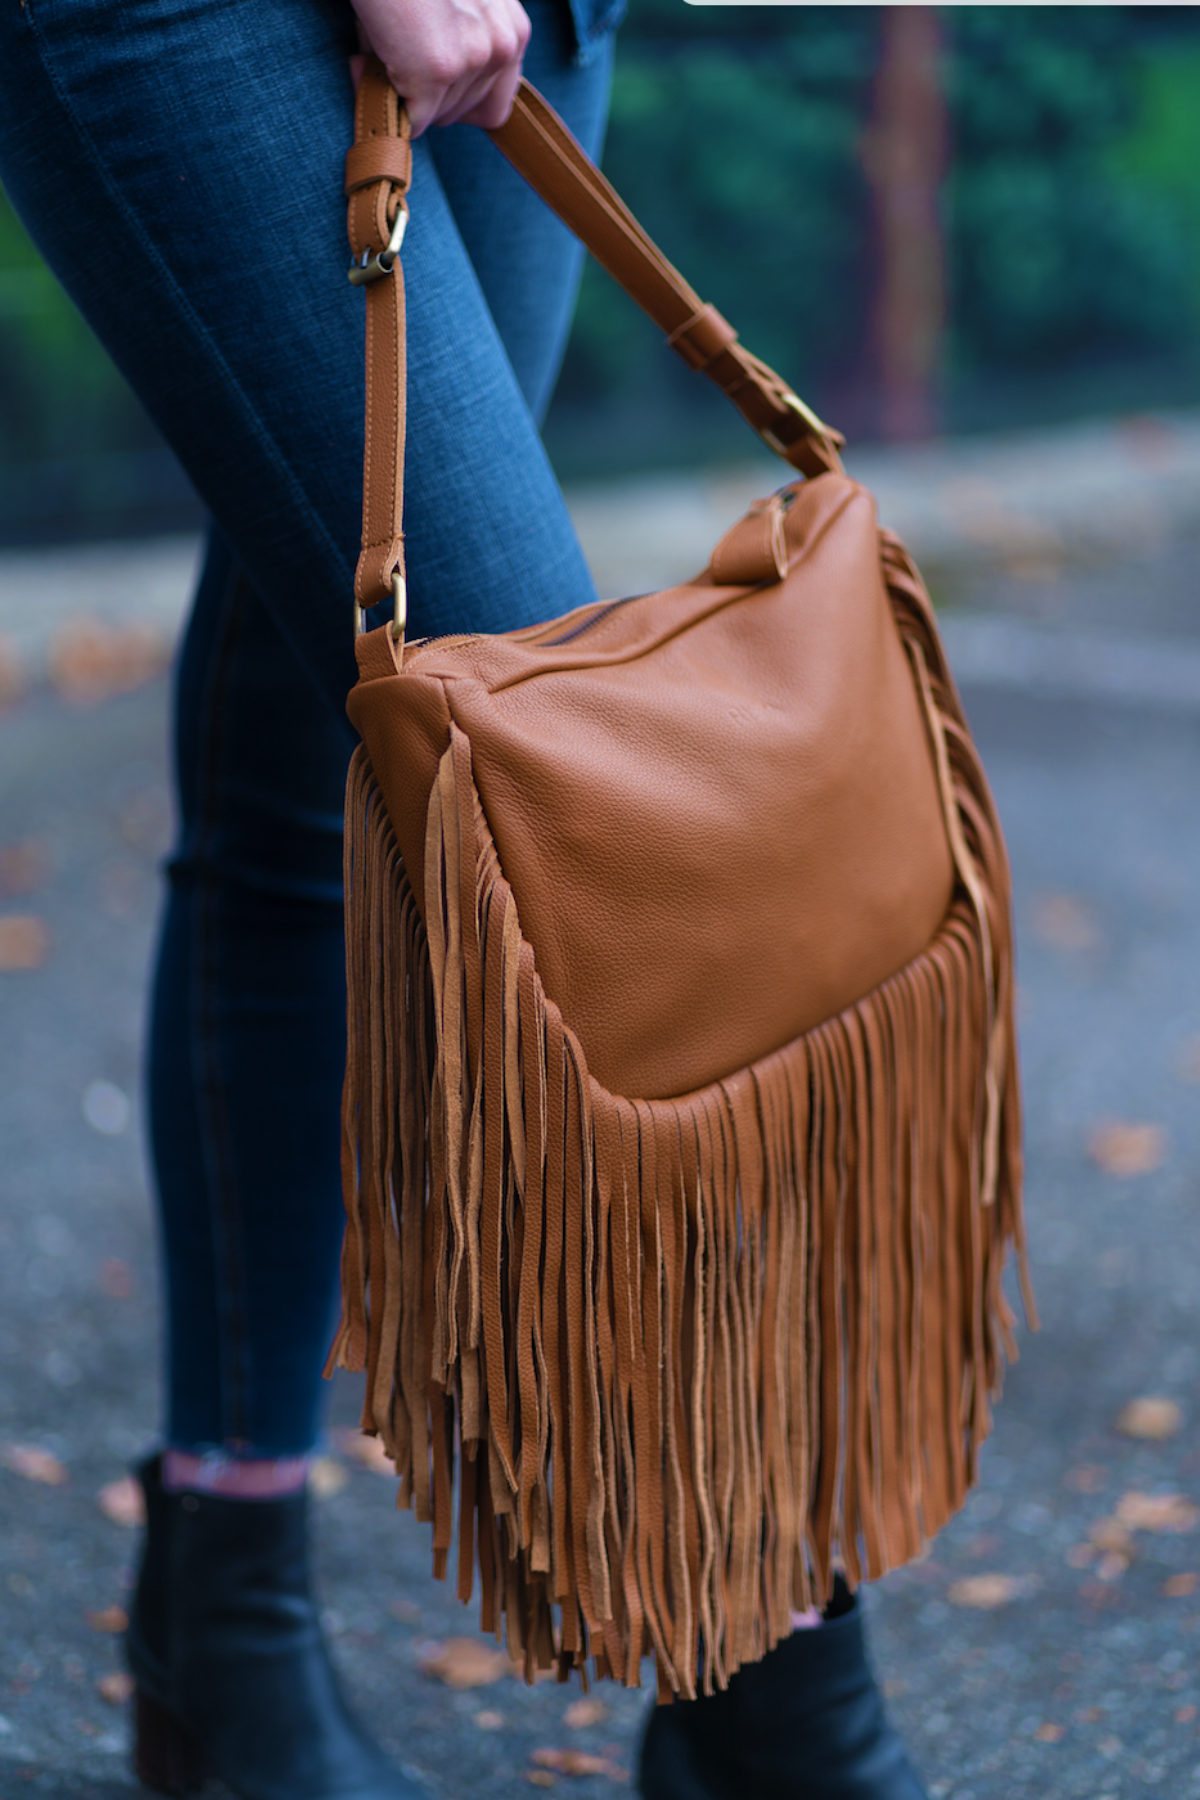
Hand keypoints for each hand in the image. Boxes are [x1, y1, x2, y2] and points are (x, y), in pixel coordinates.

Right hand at [350, 0, 530, 136]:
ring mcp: (473, 57)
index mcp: (514, 33)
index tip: (429, 82)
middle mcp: (503, 46)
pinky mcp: (438, 67)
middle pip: (461, 116)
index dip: (456, 103)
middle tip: (396, 51)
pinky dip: (376, 97)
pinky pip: (408, 118)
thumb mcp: (461, 7)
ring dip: (400, 89)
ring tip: (384, 40)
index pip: (495, 109)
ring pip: (434, 116)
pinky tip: (359, 60)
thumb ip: (469, 45)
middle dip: (426, 96)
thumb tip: (443, 100)